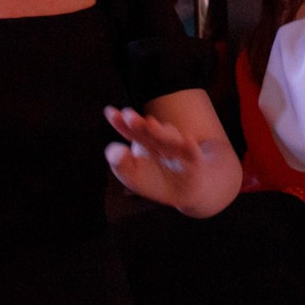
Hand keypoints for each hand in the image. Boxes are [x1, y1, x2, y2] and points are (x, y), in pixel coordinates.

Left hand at [104, 104, 226, 212]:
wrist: (186, 192)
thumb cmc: (156, 182)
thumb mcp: (133, 177)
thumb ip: (120, 164)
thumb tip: (116, 149)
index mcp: (145, 141)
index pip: (131, 130)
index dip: (121, 122)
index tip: (110, 112)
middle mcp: (161, 140)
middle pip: (149, 130)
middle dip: (139, 123)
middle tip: (128, 115)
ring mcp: (178, 149)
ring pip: (170, 138)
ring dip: (160, 131)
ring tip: (149, 123)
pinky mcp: (194, 161)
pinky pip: (193, 152)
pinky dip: (191, 146)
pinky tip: (187, 139)